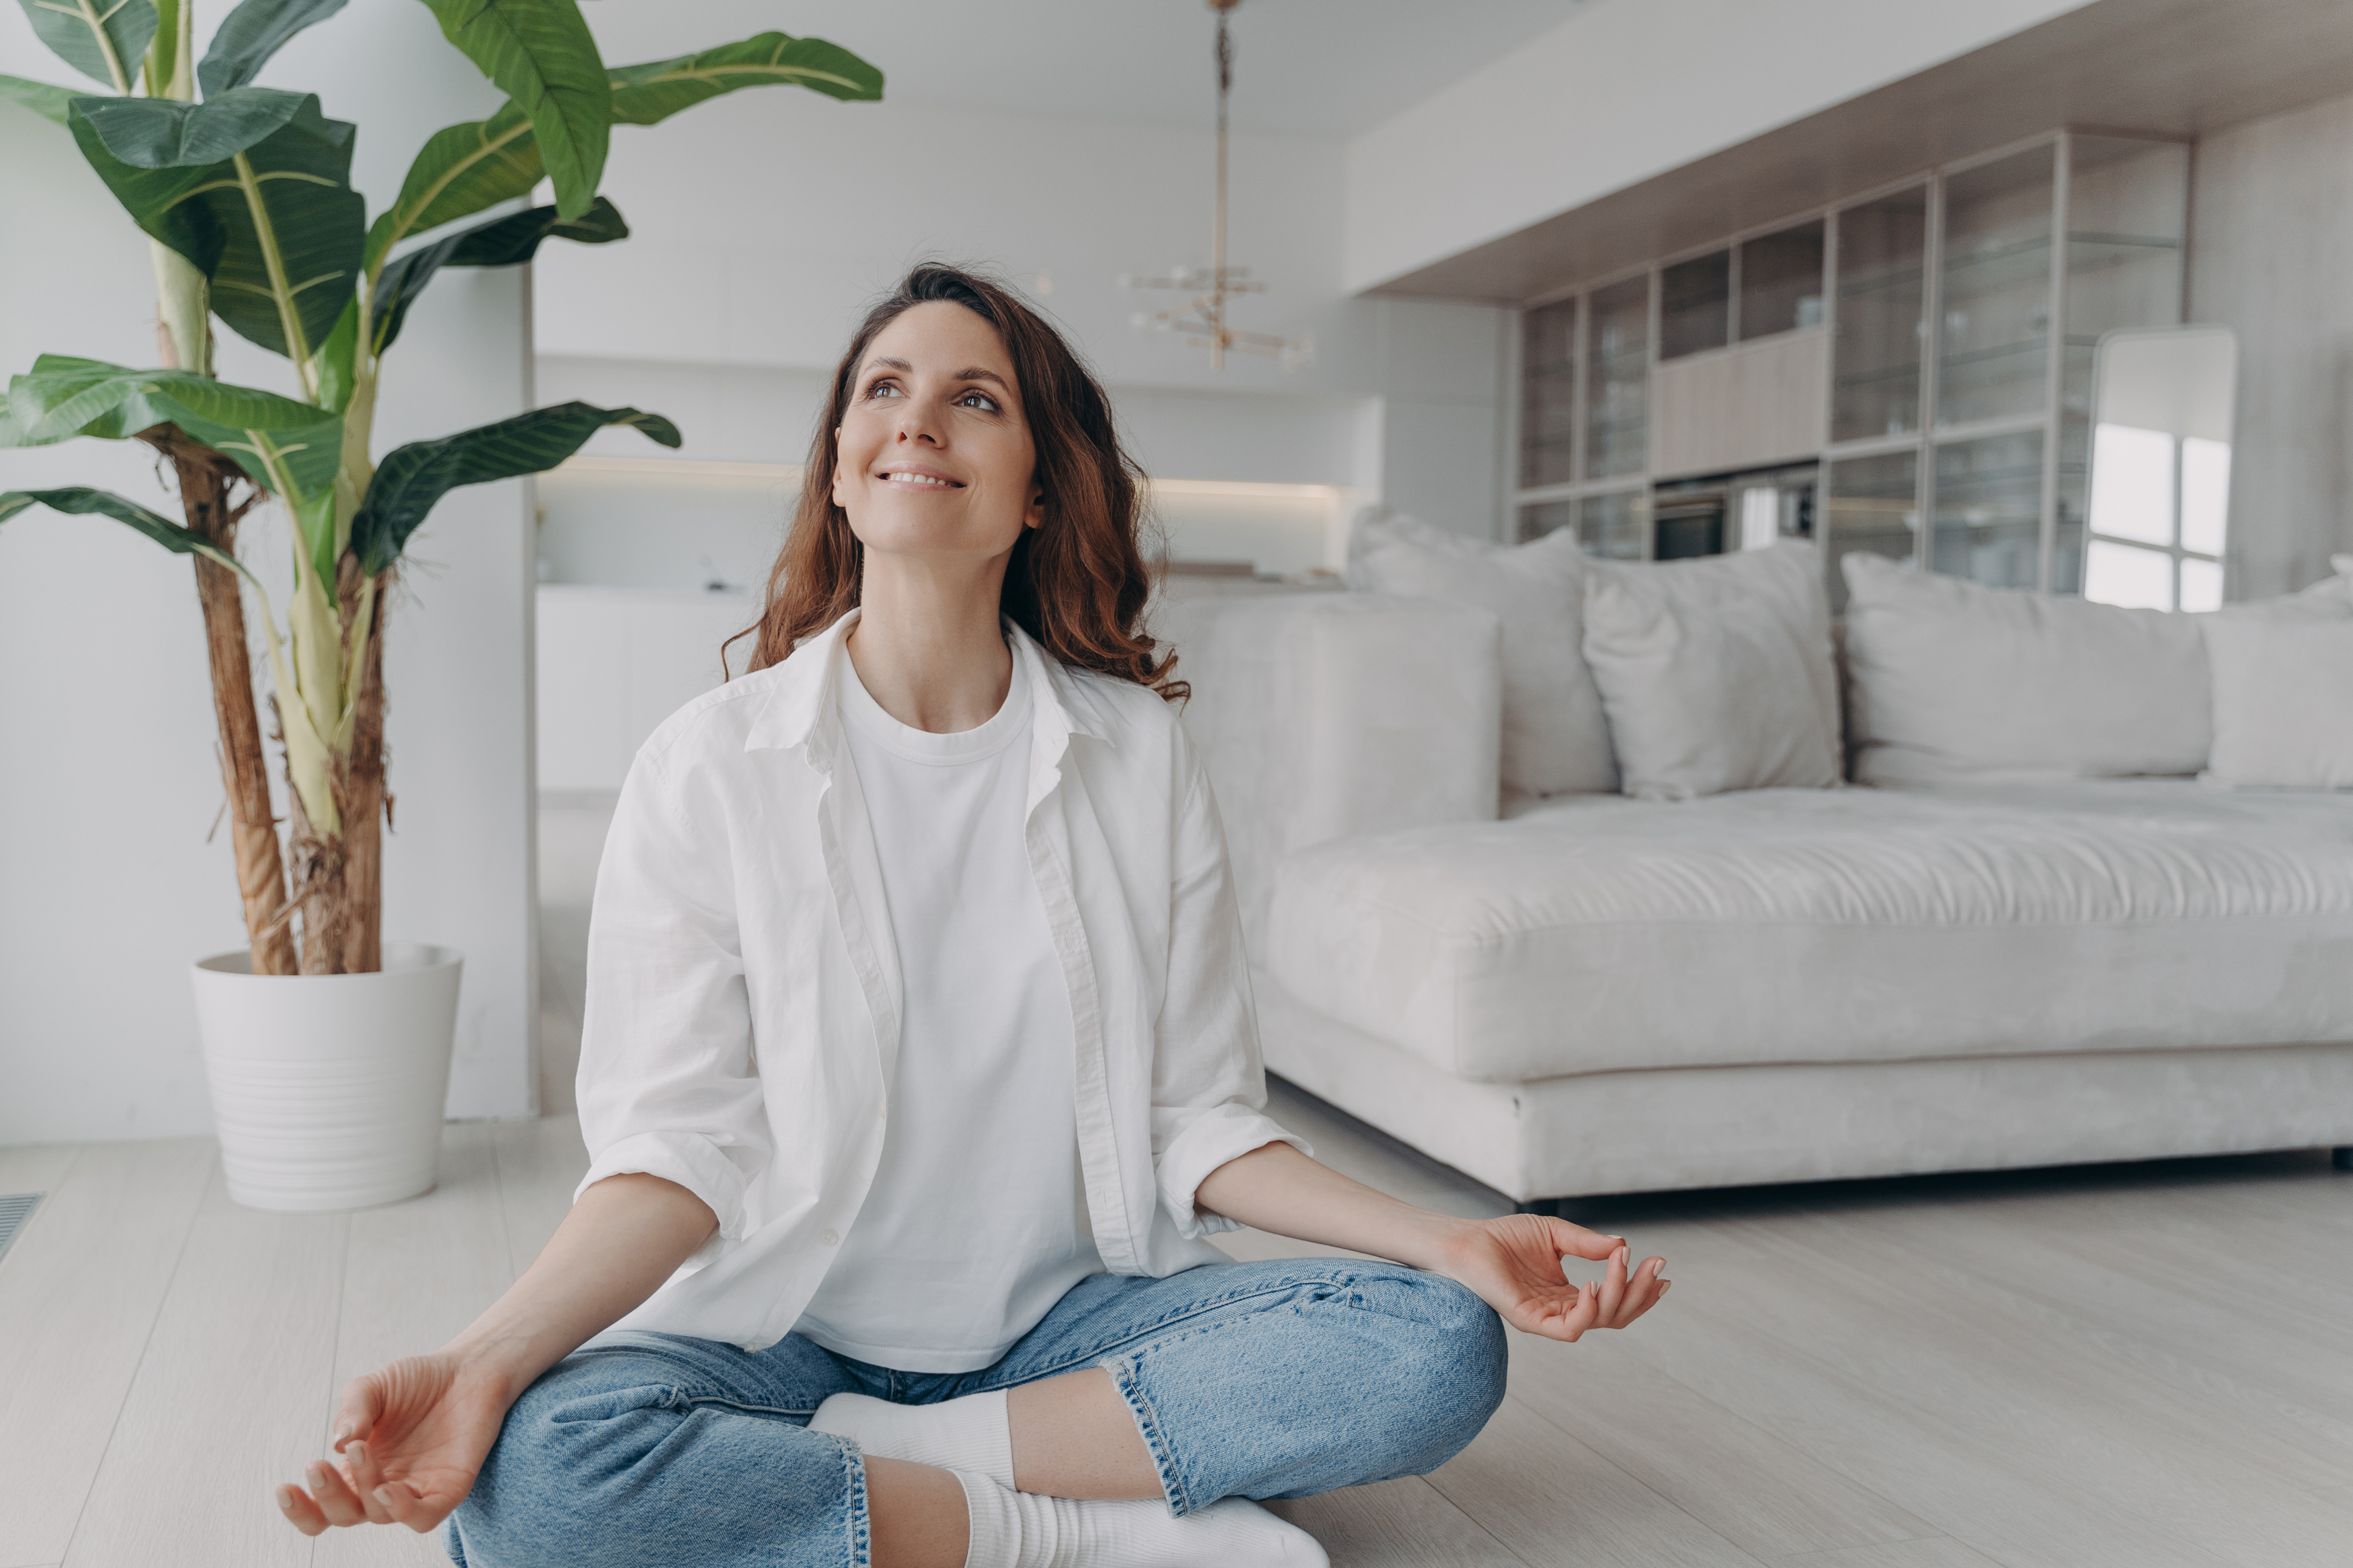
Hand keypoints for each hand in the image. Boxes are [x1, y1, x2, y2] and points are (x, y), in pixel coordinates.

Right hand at [275, 1353, 513, 1535]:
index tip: (284, 1488)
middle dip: (328, 1496)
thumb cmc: (418, 1381)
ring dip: (365, 1488)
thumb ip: (354, 1410)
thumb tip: (339, 1442)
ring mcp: (416, 1490)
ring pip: (380, 1514)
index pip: (321, 1508)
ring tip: (361, 1451)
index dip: (300, 1509)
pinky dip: (404, 1511)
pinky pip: (423, 1517)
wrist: (469, 1368)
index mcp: (357, 1470)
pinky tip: (388, 1490)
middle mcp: (383, 1486)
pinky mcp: (448, 1489)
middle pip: (345, 1516)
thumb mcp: (374, 1387)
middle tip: (318, 1465)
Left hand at [1436, 1214, 1668, 1340]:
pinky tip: (1592, 1284)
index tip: (1661, 1267)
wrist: (1468, 1240)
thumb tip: (1621, 1245)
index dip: (1641, 1289)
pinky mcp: (1531, 1321)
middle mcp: (1562, 1310)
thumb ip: (1587, 1243)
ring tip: (1623, 1263)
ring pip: (1598, 1321)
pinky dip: (1587, 1309)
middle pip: (1615, 1315)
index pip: (1615, 1302)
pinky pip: (1569, 1329)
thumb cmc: (1505, 1238)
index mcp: (1569, 1294)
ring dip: (1618, 1294)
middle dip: (1641, 1292)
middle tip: (1656, 1266)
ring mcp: (1548, 1318)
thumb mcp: (1555, 1234)